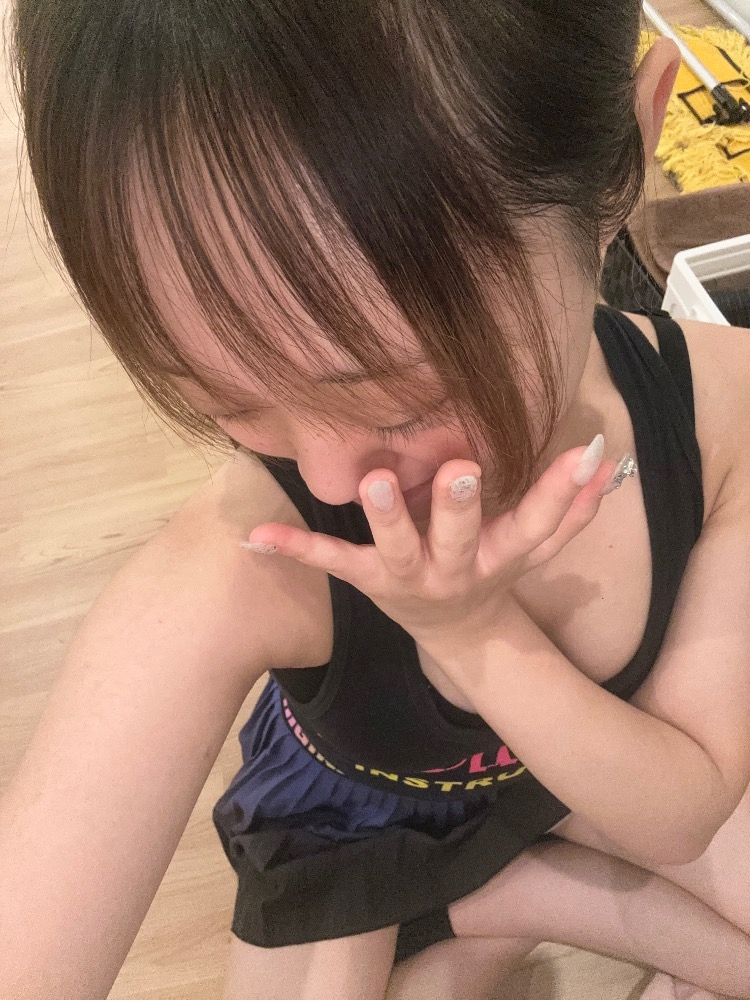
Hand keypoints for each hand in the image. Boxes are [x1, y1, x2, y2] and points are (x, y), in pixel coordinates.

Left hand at [241, 437, 618, 648]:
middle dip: (458, 507)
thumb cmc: (493, 572)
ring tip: (374, 480)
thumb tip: (606, 459)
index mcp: (500, 557)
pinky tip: (255, 535)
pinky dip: (294, 548)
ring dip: (386, 516)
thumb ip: (571, 507)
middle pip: (461, 539)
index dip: (561, 493)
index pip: (537, 526)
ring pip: (397, 549)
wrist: (455, 634)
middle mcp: (455, 569)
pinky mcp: (368, 580)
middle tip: (458, 470)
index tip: (585, 453)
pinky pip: (332, 563)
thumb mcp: (536, 547)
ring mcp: (407, 577)